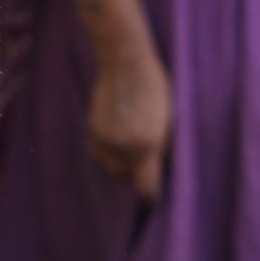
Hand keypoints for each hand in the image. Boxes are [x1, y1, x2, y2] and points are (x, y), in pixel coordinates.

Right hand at [86, 50, 171, 201]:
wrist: (125, 64)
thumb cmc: (156, 89)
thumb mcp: (168, 122)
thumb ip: (160, 149)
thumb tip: (155, 171)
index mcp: (147, 146)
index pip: (146, 187)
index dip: (151, 195)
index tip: (155, 196)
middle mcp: (122, 147)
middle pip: (124, 178)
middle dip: (134, 176)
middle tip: (145, 167)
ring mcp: (103, 139)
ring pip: (108, 167)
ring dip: (118, 166)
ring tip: (130, 153)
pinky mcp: (91, 130)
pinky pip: (98, 154)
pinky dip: (107, 153)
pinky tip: (118, 140)